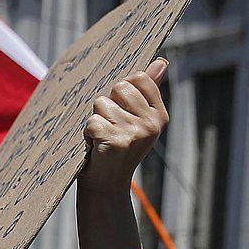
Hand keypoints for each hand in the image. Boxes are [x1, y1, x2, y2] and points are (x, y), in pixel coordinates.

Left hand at [78, 58, 168, 194]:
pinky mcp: (115, 142)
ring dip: (95, 120)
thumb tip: (161, 62)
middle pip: (119, 87)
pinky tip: (95, 147)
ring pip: (101, 104)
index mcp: (159, 115)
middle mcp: (151, 124)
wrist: (107, 186)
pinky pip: (92, 121)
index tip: (121, 111)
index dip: (122, 92)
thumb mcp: (138, 120)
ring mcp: (135, 133)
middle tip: (109, 128)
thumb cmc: (118, 148)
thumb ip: (147, 91)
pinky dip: (87, 134)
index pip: (138, 78)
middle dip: (107, 105)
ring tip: (102, 139)